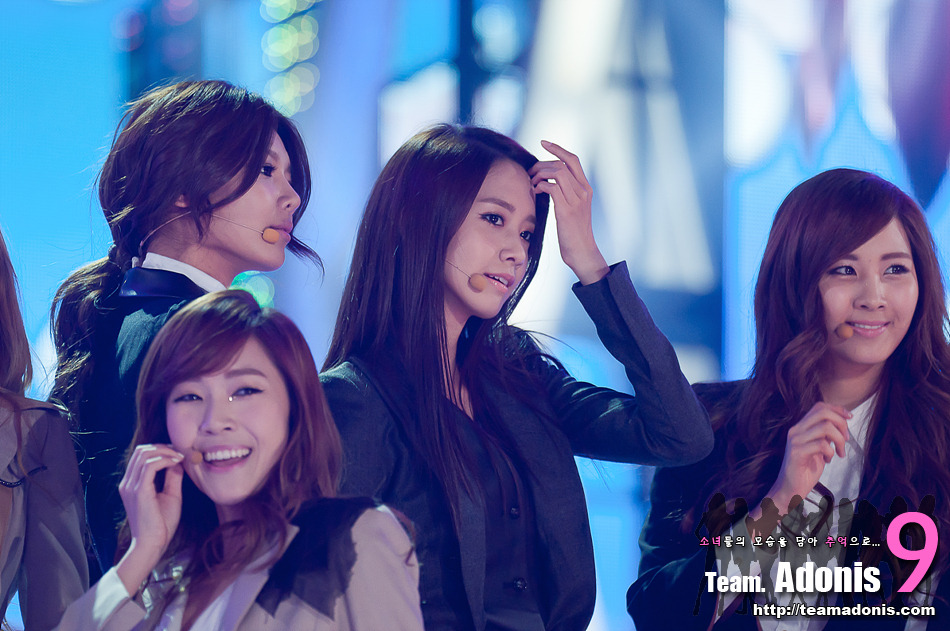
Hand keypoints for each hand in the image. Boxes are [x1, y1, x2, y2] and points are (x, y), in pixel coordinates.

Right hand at [116, 444, 183, 591]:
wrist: (152, 544)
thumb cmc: (161, 524)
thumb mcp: (170, 495)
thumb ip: (172, 477)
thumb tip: (178, 461)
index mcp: (132, 484)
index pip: (141, 456)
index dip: (160, 449)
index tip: (178, 453)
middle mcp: (127, 483)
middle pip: (141, 451)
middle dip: (162, 447)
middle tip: (180, 452)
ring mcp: (131, 486)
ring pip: (144, 454)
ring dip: (165, 452)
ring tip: (180, 457)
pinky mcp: (138, 491)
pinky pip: (150, 466)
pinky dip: (165, 460)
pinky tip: (177, 463)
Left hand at [529, 140, 608, 284]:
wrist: (581, 251)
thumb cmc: (573, 232)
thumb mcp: (572, 208)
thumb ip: (565, 193)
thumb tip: (547, 181)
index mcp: (586, 188)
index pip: (573, 159)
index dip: (558, 149)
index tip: (543, 143)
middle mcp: (583, 191)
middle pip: (562, 164)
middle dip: (542, 164)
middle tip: (530, 173)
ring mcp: (576, 200)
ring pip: (557, 173)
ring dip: (540, 174)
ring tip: (532, 183)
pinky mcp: (567, 210)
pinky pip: (552, 187)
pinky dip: (541, 186)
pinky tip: (535, 191)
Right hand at [766, 402, 849, 510]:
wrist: (790, 490)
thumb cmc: (806, 470)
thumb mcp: (818, 448)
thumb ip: (825, 435)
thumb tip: (841, 423)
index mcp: (800, 427)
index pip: (819, 407)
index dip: (837, 409)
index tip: (850, 417)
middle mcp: (795, 431)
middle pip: (823, 413)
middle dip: (841, 424)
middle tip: (845, 440)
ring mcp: (795, 441)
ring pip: (825, 428)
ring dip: (839, 440)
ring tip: (839, 452)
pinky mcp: (797, 453)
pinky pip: (821, 445)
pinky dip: (830, 452)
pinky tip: (828, 461)